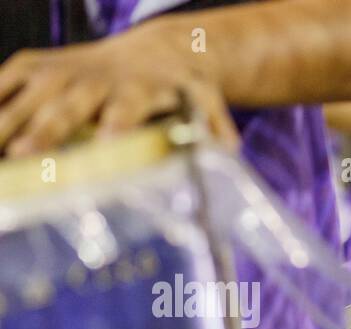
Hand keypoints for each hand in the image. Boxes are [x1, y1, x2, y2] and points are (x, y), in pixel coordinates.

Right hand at [0, 26, 237, 156]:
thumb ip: (214, 122)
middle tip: (26, 157)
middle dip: (46, 130)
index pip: (124, 110)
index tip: (103, 146)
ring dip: (9, 122)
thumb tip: (229, 148)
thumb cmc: (181, 85)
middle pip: (67, 106)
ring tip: (0, 157)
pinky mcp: (37, 65)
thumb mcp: (205, 98)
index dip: (113, 126)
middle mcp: (95, 78)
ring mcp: (61, 70)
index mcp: (136, 89)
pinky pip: (5, 80)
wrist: (157, 49)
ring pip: (28, 95)